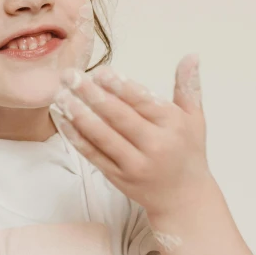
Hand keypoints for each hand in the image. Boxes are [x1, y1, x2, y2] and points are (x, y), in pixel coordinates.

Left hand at [53, 54, 213, 217]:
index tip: (99, 71)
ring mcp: (135, 164)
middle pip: (118, 116)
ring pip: (102, 136)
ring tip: (60, 95)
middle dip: (91, 94)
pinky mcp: (119, 178)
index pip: (142, 101)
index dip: (119, 86)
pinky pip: (93, 155)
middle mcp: (155, 145)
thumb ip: (188, 86)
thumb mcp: (195, 118)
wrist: (185, 199)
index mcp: (172, 125)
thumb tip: (191, 55)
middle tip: (70, 76)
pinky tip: (63, 120)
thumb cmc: (188, 152)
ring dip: (78, 114)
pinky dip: (76, 137)